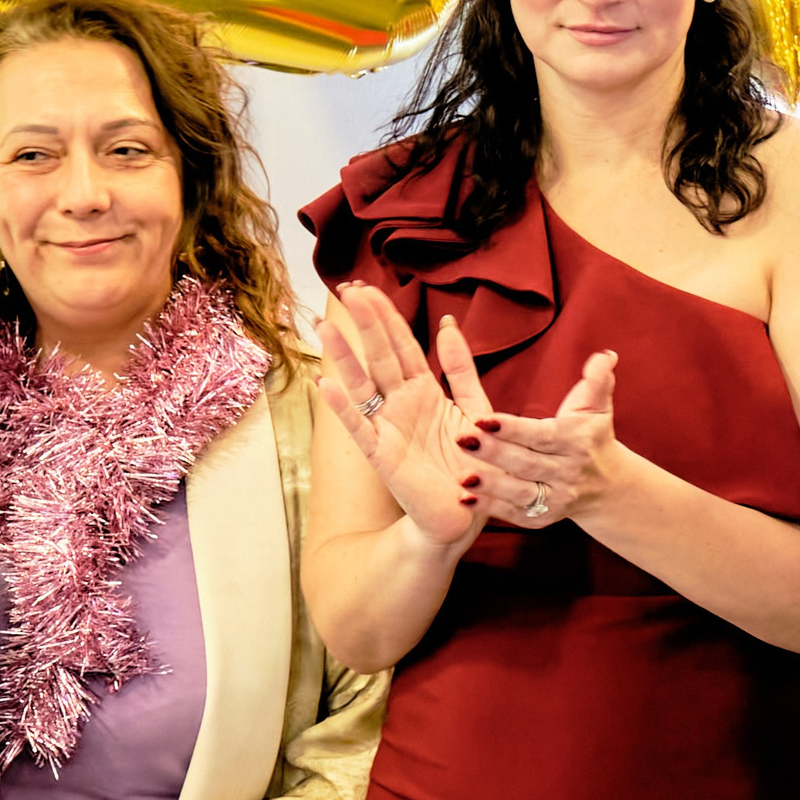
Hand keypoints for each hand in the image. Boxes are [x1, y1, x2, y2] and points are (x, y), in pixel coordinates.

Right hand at [319, 287, 494, 551]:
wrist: (464, 514)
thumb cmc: (470, 464)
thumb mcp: (475, 408)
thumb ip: (461, 368)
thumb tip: (448, 322)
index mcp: (424, 391)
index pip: (401, 345)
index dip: (385, 316)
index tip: (367, 286)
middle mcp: (401, 404)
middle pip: (379, 356)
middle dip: (365, 323)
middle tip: (348, 289)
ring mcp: (387, 427)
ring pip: (362, 384)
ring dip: (344, 357)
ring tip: (325, 327)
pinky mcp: (381, 455)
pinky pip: (358, 426)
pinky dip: (342, 406)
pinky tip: (324, 383)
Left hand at [456, 350, 620, 531]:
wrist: (609, 487)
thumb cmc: (593, 437)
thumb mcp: (597, 408)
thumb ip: (597, 381)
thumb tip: (605, 356)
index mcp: (575, 441)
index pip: (540, 435)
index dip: (512, 428)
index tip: (483, 420)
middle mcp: (567, 471)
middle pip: (526, 462)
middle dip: (494, 453)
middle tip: (461, 440)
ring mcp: (556, 498)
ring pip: (520, 491)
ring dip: (491, 485)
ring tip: (462, 476)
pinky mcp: (544, 517)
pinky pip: (515, 514)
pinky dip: (491, 509)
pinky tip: (465, 499)